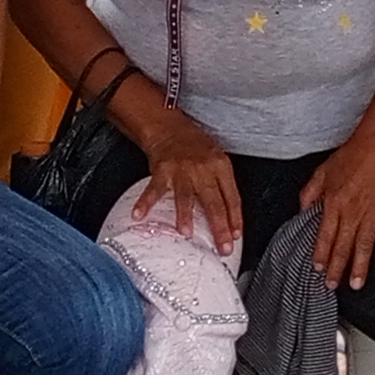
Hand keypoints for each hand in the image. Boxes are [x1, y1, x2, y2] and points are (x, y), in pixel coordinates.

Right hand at [120, 86, 244, 255]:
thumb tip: (230, 218)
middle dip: (219, 227)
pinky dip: (145, 203)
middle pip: (214, 202)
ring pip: (186, 196)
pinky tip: (139, 215)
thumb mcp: (217, 161)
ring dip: (185, 215)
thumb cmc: (195, 146)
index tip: (235, 236)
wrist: (171, 128)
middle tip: (222, 246)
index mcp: (220, 167)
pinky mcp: (162, 170)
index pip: (232, 197)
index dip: (235, 219)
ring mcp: (182, 170)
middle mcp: (203, 168)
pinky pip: (154, 190)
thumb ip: (223, 187)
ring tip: (186, 233)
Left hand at [300, 126, 374, 289]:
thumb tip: (302, 210)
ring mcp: (373, 211)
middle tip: (333, 286)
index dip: (321, 254)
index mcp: (334, 204)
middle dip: (337, 268)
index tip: (319, 269)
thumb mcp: (322, 171)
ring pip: (365, 244)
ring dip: (360, 266)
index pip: (325, 236)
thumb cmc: (351, 155)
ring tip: (357, 283)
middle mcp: (353, 212)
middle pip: (343, 246)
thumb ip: (310, 192)